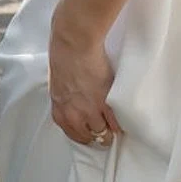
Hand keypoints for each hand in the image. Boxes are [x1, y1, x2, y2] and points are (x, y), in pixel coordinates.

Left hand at [48, 12, 119, 147]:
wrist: (74, 44)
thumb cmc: (63, 55)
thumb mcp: (59, 82)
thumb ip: (66, 96)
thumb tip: (74, 98)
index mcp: (59, 110)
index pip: (72, 134)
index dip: (83, 133)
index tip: (90, 132)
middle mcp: (73, 115)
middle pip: (87, 137)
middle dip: (95, 135)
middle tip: (103, 131)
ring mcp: (90, 111)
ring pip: (102, 133)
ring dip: (108, 130)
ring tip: (114, 127)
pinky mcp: (105, 103)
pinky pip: (115, 123)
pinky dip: (119, 123)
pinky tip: (121, 119)